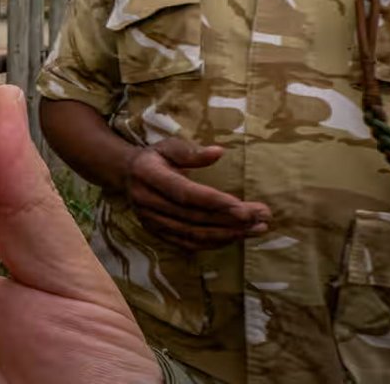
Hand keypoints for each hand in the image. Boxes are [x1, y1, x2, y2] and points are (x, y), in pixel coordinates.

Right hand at [123, 137, 270, 249]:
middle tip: (262, 217)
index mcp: (149, 175)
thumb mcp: (169, 146)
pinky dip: (212, 243)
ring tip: (256, 229)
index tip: (244, 208)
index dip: (214, 202)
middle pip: (194, 216)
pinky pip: (187, 243)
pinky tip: (235, 238)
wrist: (126, 174)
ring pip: (193, 233)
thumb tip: (219, 152)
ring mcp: (151, 220)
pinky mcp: (156, 232)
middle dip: (231, 219)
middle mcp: (147, 201)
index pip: (185, 193)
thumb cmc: (155, 157)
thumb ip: (192, 152)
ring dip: (227, 234)